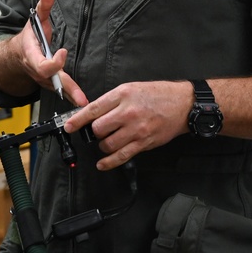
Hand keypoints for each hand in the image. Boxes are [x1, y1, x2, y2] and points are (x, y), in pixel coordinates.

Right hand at [19, 0, 86, 105]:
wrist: (17, 56)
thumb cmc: (29, 38)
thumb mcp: (35, 20)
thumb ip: (43, 6)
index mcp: (33, 56)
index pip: (42, 62)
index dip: (52, 60)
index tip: (63, 52)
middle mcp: (39, 71)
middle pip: (53, 81)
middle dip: (67, 87)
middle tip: (80, 97)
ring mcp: (45, 80)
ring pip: (59, 89)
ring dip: (72, 95)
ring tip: (85, 103)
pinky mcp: (53, 84)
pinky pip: (63, 91)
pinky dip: (73, 97)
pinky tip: (84, 103)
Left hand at [64, 80, 190, 170]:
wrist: (182, 104)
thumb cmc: (157, 94)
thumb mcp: (130, 88)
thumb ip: (111, 100)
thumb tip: (93, 112)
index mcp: (122, 95)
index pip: (93, 109)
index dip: (78, 120)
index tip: (68, 126)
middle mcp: (127, 113)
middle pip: (98, 128)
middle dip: (94, 131)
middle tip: (97, 130)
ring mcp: (136, 130)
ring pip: (108, 144)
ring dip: (102, 145)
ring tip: (106, 140)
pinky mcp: (144, 143)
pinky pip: (122, 156)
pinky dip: (109, 162)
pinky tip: (102, 164)